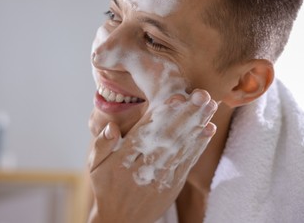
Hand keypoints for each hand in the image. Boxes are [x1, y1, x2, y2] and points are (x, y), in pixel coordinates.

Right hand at [88, 90, 217, 222]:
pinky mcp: (173, 186)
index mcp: (123, 160)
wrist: (120, 220)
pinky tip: (208, 130)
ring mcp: (161, 178)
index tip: (176, 96)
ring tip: (210, 106)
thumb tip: (111, 126)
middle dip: (186, 114)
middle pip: (167, 137)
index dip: (162, 114)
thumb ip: (102, 145)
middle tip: (202, 94)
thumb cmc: (106, 187)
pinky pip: (187, 164)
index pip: (144, 132)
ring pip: (181, 148)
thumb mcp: (95, 166)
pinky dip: (198, 146)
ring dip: (197, 126)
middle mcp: (144, 168)